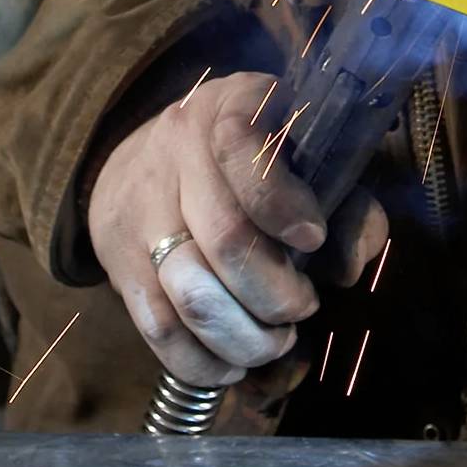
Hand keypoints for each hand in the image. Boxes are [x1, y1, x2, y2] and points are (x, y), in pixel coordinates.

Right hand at [87, 70, 387, 385]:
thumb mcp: (303, 154)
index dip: (280, 203)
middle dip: (277, 293)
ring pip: (191, 295)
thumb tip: (344, 264)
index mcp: (231, 105)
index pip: (241, 148)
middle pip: (225, 238)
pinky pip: (160, 329)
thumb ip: (346, 203)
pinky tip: (233, 359)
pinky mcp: (119, 260)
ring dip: (245, 337)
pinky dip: (204, 361)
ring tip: (273, 340)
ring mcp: (142, 206)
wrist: (148, 157)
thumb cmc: (252, 162)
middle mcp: (177, 147)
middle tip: (302, 306)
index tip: (311, 237)